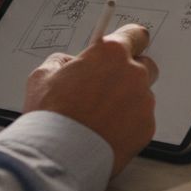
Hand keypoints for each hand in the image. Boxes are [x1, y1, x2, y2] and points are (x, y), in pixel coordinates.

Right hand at [24, 24, 157, 177]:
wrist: (60, 155)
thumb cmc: (51, 116)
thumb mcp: (43, 75)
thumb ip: (64, 62)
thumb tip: (71, 65)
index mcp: (111, 54)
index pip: (136, 35)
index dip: (130, 40)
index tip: (128, 45)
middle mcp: (133, 74)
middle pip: (145, 65)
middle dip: (129, 72)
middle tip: (106, 87)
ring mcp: (143, 102)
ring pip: (142, 95)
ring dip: (127, 101)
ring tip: (100, 117)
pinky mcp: (147, 128)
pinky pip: (142, 119)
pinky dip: (129, 124)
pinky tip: (107, 131)